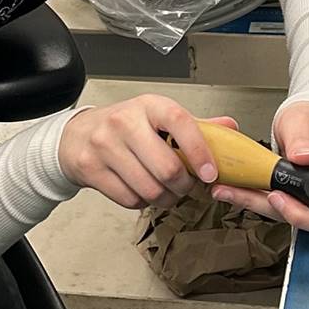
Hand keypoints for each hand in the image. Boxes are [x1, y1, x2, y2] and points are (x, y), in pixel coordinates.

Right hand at [57, 96, 228, 209]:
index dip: (199, 150)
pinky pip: (129, 199)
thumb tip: (230, 127)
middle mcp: (124, 122)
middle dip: (183, 186)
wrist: (77, 136)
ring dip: (165, 198)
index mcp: (148, 106)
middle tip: (186, 186)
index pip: (179, 121)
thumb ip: (195, 126)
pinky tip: (142, 190)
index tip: (210, 173)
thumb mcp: (158, 118)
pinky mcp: (91, 169)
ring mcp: (104, 146)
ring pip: (149, 189)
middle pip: (167, 168)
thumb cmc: (124, 127)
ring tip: (166, 192)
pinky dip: (142, 202)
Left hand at [209, 101, 308, 234]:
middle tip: (273, 199)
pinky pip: (277, 210)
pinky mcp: (295, 201)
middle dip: (300, 217)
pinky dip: (252, 202)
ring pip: (299, 219)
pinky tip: (230, 191)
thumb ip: (302, 137)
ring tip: (233, 192)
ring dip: (265, 209)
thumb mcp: (302, 118)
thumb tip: (304, 157)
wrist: (299, 122)